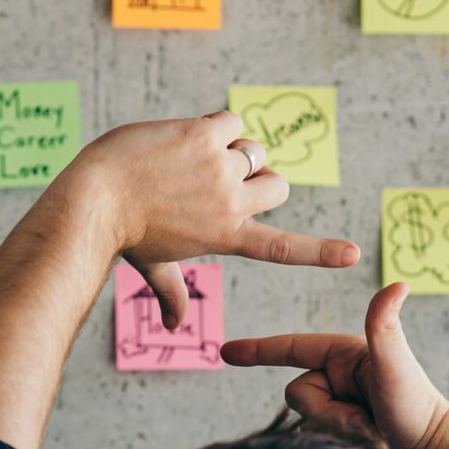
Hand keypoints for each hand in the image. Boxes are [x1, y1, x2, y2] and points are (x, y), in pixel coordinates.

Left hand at [60, 111, 359, 326]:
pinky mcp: (204, 135)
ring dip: (231, 149)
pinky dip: (215, 125)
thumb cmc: (122, 235)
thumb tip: (174, 328)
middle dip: (258, 179)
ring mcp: (220, 168)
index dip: (322, 252)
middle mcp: (232, 204)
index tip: (354, 256)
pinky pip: (231, 120)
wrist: (94, 199)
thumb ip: (172, 294)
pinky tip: (182, 139)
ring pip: (253, 148)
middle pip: (278, 185)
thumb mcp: (153, 267)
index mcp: (228, 237)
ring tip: (189, 160)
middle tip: (218, 180)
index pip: (285, 248)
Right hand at [222, 282, 448, 448]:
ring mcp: (339, 404)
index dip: (258, 350)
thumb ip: (385, 328)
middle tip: (364, 418)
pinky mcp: (340, 431)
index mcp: (345, 355)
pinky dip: (333, 442)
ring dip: (333, 429)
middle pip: (297, 393)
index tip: (226, 352)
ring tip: (368, 431)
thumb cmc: (417, 407)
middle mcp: (338, 377)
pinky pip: (313, 437)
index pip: (292, 348)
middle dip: (324, 411)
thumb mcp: (396, 366)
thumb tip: (397, 285)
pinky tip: (362, 443)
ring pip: (304, 418)